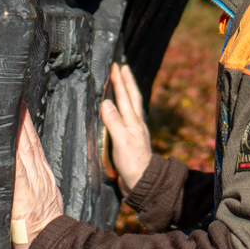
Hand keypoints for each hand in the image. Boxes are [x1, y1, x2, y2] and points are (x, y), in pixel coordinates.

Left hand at [12, 104, 63, 248]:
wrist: (53, 247)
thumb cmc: (44, 230)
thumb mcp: (44, 201)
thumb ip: (33, 187)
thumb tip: (19, 175)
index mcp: (43, 178)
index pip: (35, 146)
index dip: (28, 127)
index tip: (20, 107)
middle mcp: (40, 177)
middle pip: (31, 143)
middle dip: (23, 121)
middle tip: (15, 99)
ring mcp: (34, 185)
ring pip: (26, 152)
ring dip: (19, 131)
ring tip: (12, 112)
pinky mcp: (25, 197)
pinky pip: (18, 173)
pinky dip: (14, 157)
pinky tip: (9, 143)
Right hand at [99, 63, 152, 194]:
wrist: (143, 183)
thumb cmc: (132, 163)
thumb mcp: (121, 141)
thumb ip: (114, 122)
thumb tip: (106, 102)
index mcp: (133, 122)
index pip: (125, 97)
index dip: (120, 81)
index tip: (116, 66)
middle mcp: (136, 124)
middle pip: (132, 98)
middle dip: (127, 82)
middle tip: (123, 67)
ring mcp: (135, 132)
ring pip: (131, 107)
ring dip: (127, 93)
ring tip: (125, 83)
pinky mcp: (132, 141)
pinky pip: (128, 118)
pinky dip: (125, 108)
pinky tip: (124, 111)